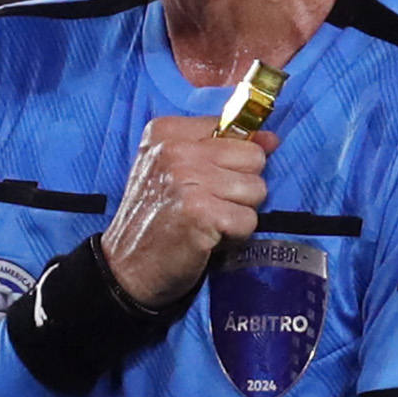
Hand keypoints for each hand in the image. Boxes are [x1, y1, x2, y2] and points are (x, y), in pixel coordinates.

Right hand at [98, 117, 279, 307]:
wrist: (125, 267)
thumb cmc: (153, 219)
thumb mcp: (174, 169)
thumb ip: (221, 148)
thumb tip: (271, 139)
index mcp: (166, 131)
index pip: (235, 128)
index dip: (234, 159)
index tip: (210, 179)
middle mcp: (175, 150)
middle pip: (253, 158)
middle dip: (240, 187)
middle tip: (208, 204)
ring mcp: (188, 179)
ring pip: (256, 190)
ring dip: (237, 213)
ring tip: (207, 221)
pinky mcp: (201, 212)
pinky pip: (248, 220)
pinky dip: (234, 236)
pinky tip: (208, 237)